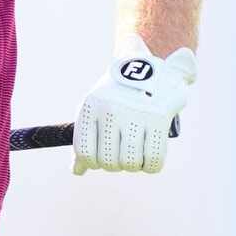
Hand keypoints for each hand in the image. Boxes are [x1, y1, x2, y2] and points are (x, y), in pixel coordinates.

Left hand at [73, 35, 196, 174]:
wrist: (147, 64)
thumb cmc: (116, 95)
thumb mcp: (95, 108)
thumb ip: (84, 139)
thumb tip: (76, 171)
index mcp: (91, 107)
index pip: (85, 152)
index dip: (92, 163)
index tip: (101, 159)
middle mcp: (111, 110)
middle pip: (108, 161)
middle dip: (115, 165)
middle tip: (122, 154)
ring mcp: (135, 114)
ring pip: (130, 162)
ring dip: (133, 165)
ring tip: (136, 155)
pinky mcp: (159, 118)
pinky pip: (154, 159)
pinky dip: (151, 165)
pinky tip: (149, 158)